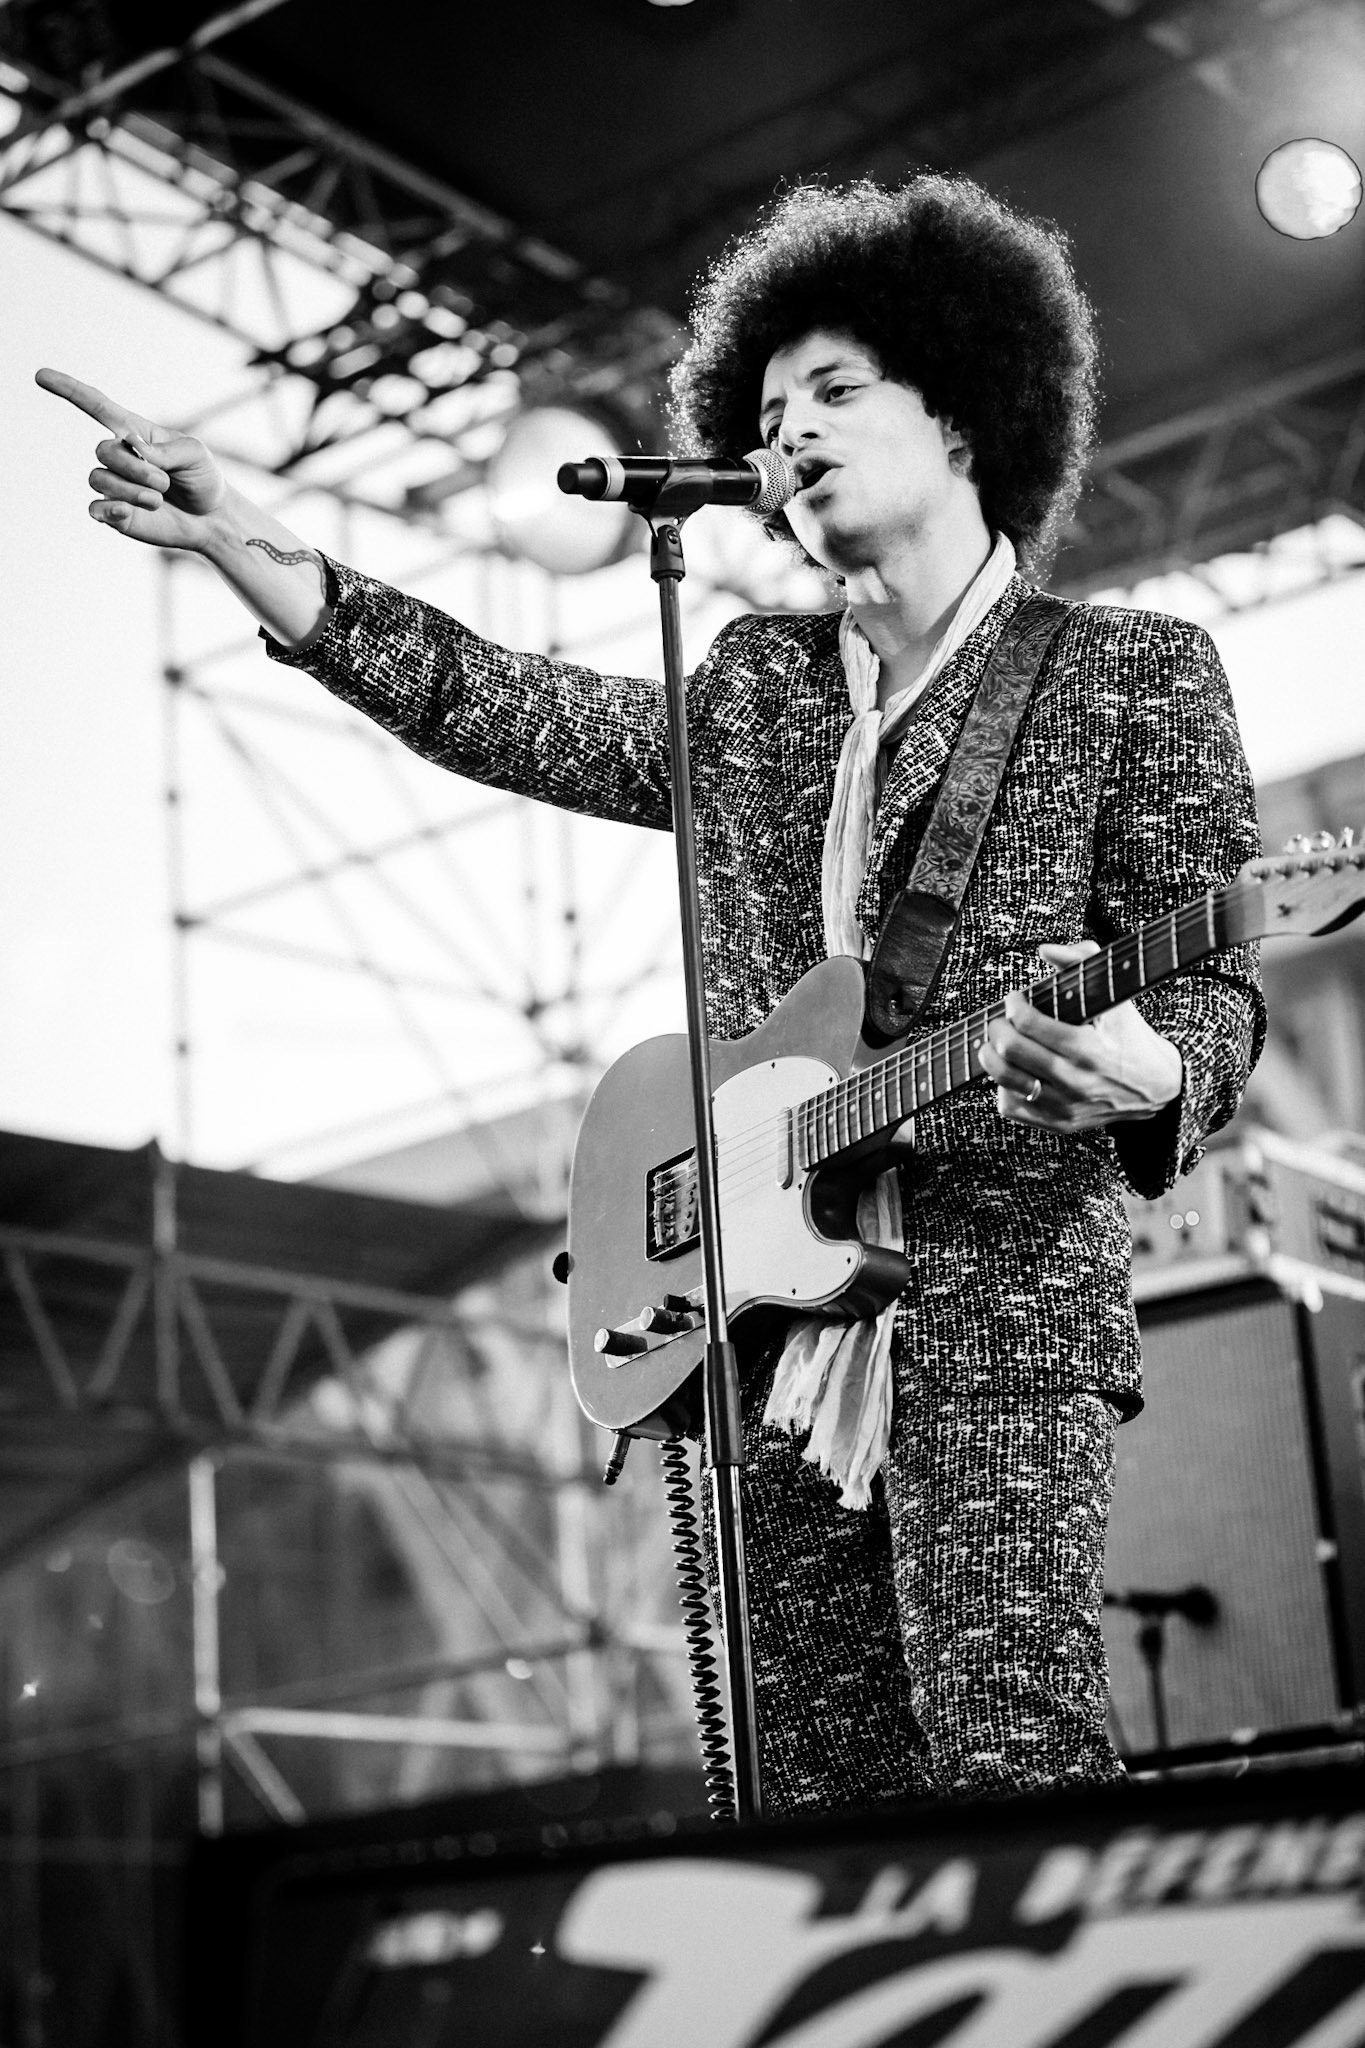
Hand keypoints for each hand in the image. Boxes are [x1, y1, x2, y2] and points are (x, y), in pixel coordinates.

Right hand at [36, 367, 226, 550]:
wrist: (212, 518)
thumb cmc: (202, 478)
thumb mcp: (194, 453)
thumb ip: (165, 448)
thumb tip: (131, 447)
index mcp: (135, 433)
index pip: (97, 407)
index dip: (69, 390)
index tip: (41, 376)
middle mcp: (119, 457)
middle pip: (103, 451)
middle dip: (137, 467)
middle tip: (165, 481)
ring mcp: (114, 485)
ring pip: (100, 479)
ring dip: (134, 490)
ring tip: (158, 497)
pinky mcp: (114, 513)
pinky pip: (96, 509)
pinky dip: (111, 509)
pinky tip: (127, 511)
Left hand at [979, 940, 1182, 1130]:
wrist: (1156, 1086)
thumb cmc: (1129, 1034)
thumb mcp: (1116, 995)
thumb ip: (1081, 962)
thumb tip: (1044, 950)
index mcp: (1090, 1047)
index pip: (1029, 1023)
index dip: (1014, 1004)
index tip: (1016, 998)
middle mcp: (1077, 1079)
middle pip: (1012, 1050)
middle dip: (997, 1027)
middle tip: (1001, 1020)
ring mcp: (1067, 1105)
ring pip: (1005, 1080)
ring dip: (992, 1056)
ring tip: (998, 1044)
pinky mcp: (1060, 1123)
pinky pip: (1011, 1107)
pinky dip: (1003, 1088)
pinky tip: (1015, 1072)